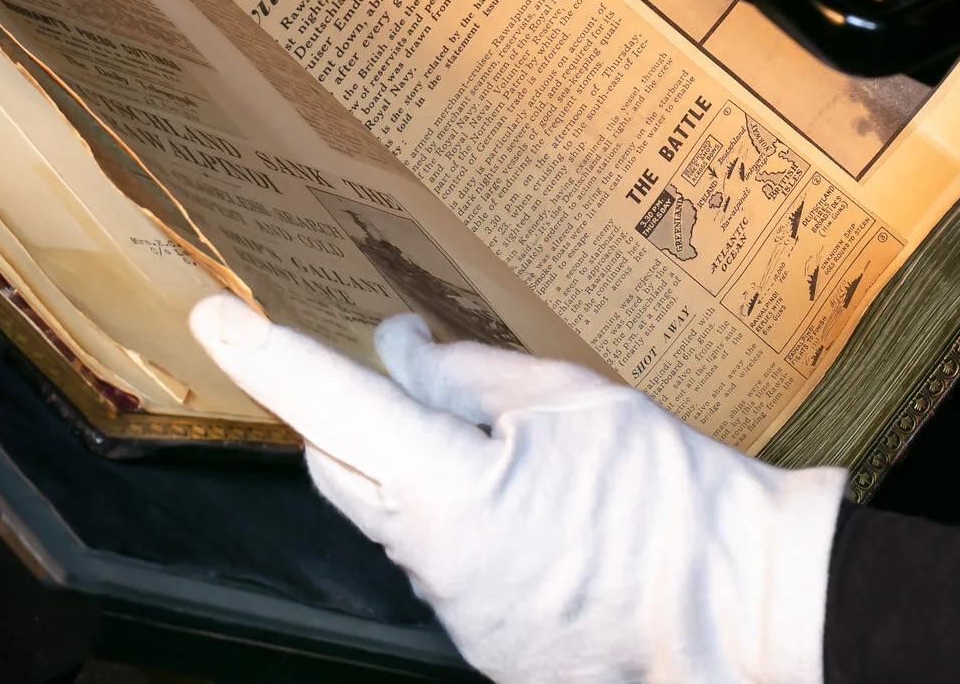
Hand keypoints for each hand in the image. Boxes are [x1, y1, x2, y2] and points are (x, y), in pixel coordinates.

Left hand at [189, 296, 844, 683]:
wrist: (745, 608)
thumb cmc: (672, 498)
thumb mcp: (571, 399)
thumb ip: (467, 373)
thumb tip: (400, 352)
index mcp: (448, 489)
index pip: (329, 404)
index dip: (264, 354)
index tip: (214, 315)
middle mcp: (431, 563)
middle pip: (341, 465)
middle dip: (352, 412)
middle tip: (417, 373)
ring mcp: (454, 615)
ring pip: (394, 515)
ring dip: (423, 471)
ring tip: (524, 455)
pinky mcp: (483, 645)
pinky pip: (442, 566)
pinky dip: (463, 524)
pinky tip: (538, 513)